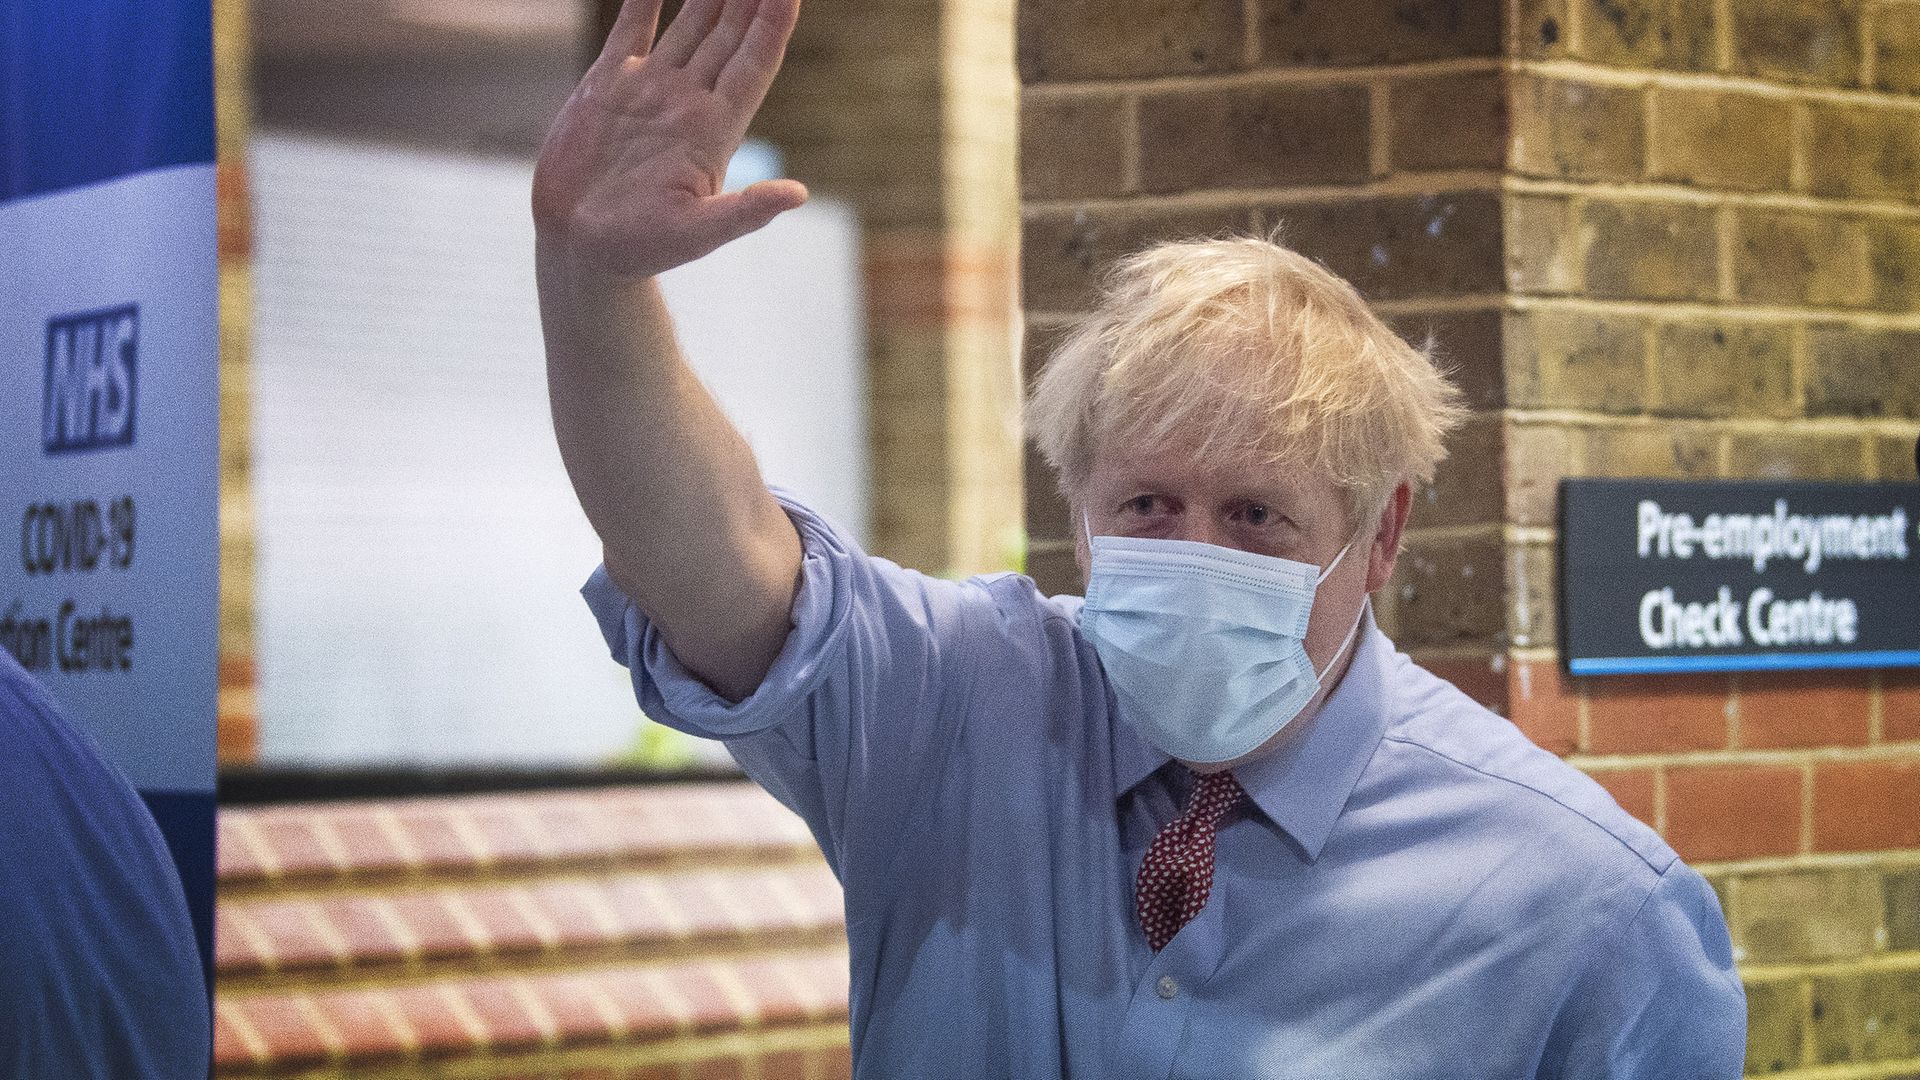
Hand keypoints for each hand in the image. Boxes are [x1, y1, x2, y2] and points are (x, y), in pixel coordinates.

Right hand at [532, 0, 806, 277]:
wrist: (580, 248)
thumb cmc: (639, 250)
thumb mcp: (696, 234)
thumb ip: (744, 213)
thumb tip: (798, 195)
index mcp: (715, 129)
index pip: (755, 62)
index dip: (774, 23)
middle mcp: (689, 102)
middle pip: (730, 33)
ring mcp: (652, 90)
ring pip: (691, 22)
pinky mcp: (610, 85)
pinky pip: (634, 27)